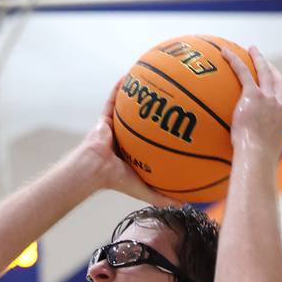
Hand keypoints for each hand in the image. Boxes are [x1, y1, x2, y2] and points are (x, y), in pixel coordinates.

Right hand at [79, 76, 182, 205]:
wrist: (94, 171)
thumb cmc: (116, 180)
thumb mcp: (144, 190)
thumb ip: (163, 197)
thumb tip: (187, 206)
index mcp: (138, 152)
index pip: (157, 140)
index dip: (170, 131)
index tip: (186, 122)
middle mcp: (129, 137)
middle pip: (147, 119)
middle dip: (160, 108)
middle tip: (176, 97)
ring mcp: (117, 127)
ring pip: (130, 107)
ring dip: (141, 93)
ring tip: (155, 79)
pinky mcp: (105, 119)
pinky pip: (112, 100)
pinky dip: (119, 88)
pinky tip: (130, 75)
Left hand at [222, 45, 281, 160]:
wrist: (258, 157)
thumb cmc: (258, 162)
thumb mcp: (263, 154)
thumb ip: (259, 148)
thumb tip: (248, 157)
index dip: (279, 89)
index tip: (274, 85)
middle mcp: (281, 105)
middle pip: (278, 80)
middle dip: (272, 68)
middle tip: (264, 61)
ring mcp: (269, 99)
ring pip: (265, 71)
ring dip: (258, 59)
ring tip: (251, 49)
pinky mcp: (254, 96)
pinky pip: (243, 73)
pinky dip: (235, 61)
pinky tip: (225, 53)